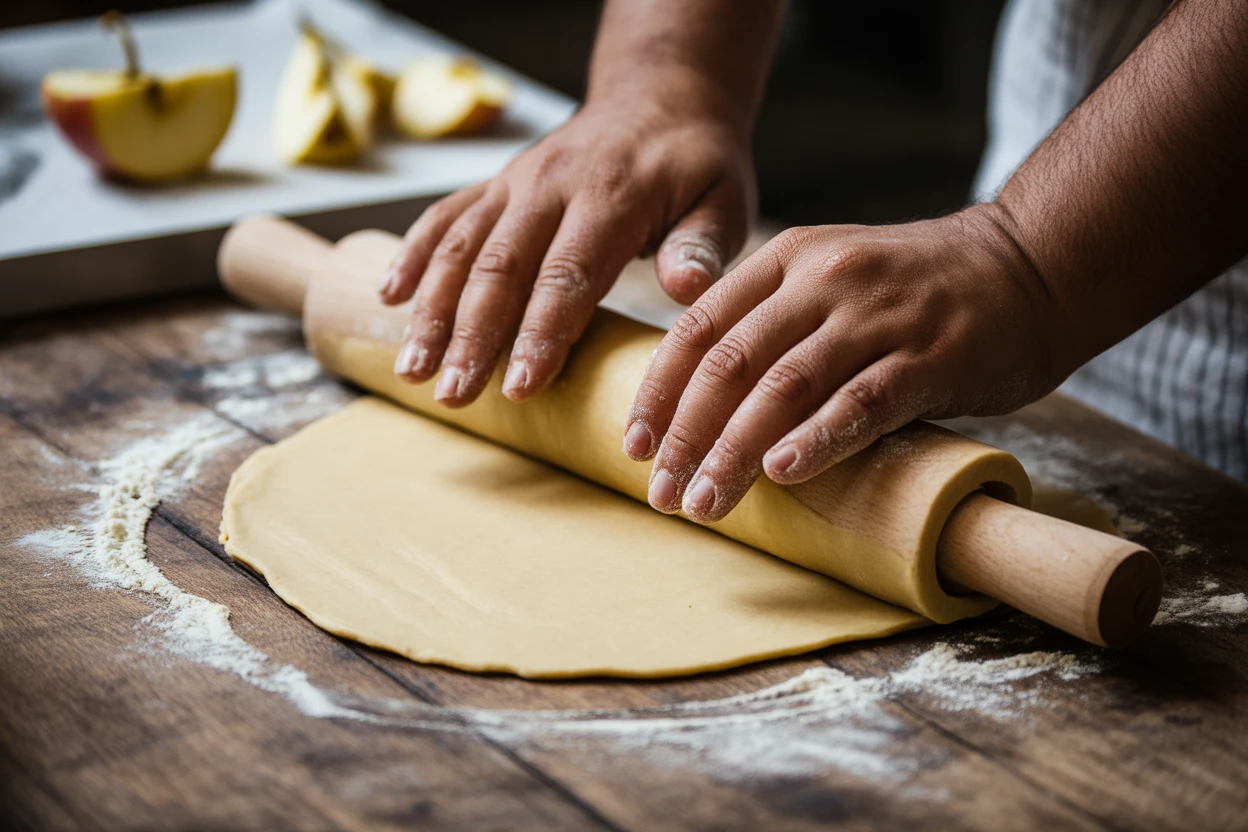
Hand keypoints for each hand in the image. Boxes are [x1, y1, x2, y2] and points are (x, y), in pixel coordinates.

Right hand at [379, 100, 754, 406]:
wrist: (660, 98)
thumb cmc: (696, 165)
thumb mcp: (724, 199)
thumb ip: (703, 245)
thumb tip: (686, 289)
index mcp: (611, 194)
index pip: (569, 273)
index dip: (541, 333)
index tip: (521, 387)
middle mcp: (552, 184)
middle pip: (501, 267)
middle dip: (471, 336)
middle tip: (452, 395)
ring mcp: (515, 181)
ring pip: (461, 246)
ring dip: (431, 309)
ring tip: (412, 369)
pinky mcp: (495, 184)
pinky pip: (445, 216)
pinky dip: (413, 254)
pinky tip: (389, 297)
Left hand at [622, 205, 1064, 522]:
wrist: (1029, 266)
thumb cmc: (914, 291)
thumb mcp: (830, 277)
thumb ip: (771, 324)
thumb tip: (701, 405)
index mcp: (787, 259)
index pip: (699, 327)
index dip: (660, 391)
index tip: (634, 446)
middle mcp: (824, 279)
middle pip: (731, 363)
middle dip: (687, 435)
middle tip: (661, 493)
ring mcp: (877, 316)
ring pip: (785, 387)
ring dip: (736, 452)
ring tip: (706, 503)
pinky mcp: (929, 357)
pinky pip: (861, 402)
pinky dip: (817, 439)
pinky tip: (783, 473)